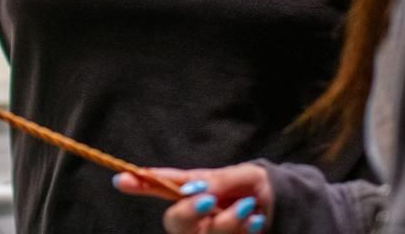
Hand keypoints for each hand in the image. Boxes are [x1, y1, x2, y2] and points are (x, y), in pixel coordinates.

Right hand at [114, 164, 271, 233]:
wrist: (284, 208)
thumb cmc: (258, 187)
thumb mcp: (245, 175)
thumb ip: (219, 180)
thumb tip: (193, 190)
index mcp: (196, 188)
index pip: (163, 185)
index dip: (141, 183)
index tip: (121, 179)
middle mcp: (197, 215)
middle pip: (174, 222)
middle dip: (188, 212)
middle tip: (209, 200)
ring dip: (228, 223)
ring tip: (249, 208)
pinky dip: (243, 233)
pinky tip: (255, 223)